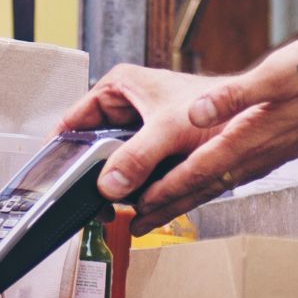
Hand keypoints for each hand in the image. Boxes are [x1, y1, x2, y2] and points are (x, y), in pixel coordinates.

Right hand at [55, 64, 223, 209]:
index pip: (72, 120)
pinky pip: (131, 172)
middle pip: (91, 145)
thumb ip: (138, 156)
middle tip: (86, 203)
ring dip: (112, 186)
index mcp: (118, 86)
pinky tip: (130, 211)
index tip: (50, 180)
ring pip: (111, 162)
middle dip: (90, 175)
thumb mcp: (168, 128)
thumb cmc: (214, 107)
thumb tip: (108, 184)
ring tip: (107, 210)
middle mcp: (125, 104)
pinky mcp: (151, 148)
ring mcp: (137, 128)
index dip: (60, 150)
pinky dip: (130, 190)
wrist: (247, 116)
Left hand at [128, 29, 297, 233]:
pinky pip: (237, 171)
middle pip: (204, 186)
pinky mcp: (279, 143)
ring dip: (188, 197)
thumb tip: (196, 111)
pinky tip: (209, 177)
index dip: (163, 191)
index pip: (197, 171)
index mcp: (252, 135)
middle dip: (168, 207)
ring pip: (219, 182)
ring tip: (161, 210)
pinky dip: (212, 180)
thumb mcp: (281, 71)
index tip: (132, 208)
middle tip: (134, 226)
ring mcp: (270, 151)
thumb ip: (236, 94)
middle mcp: (259, 152)